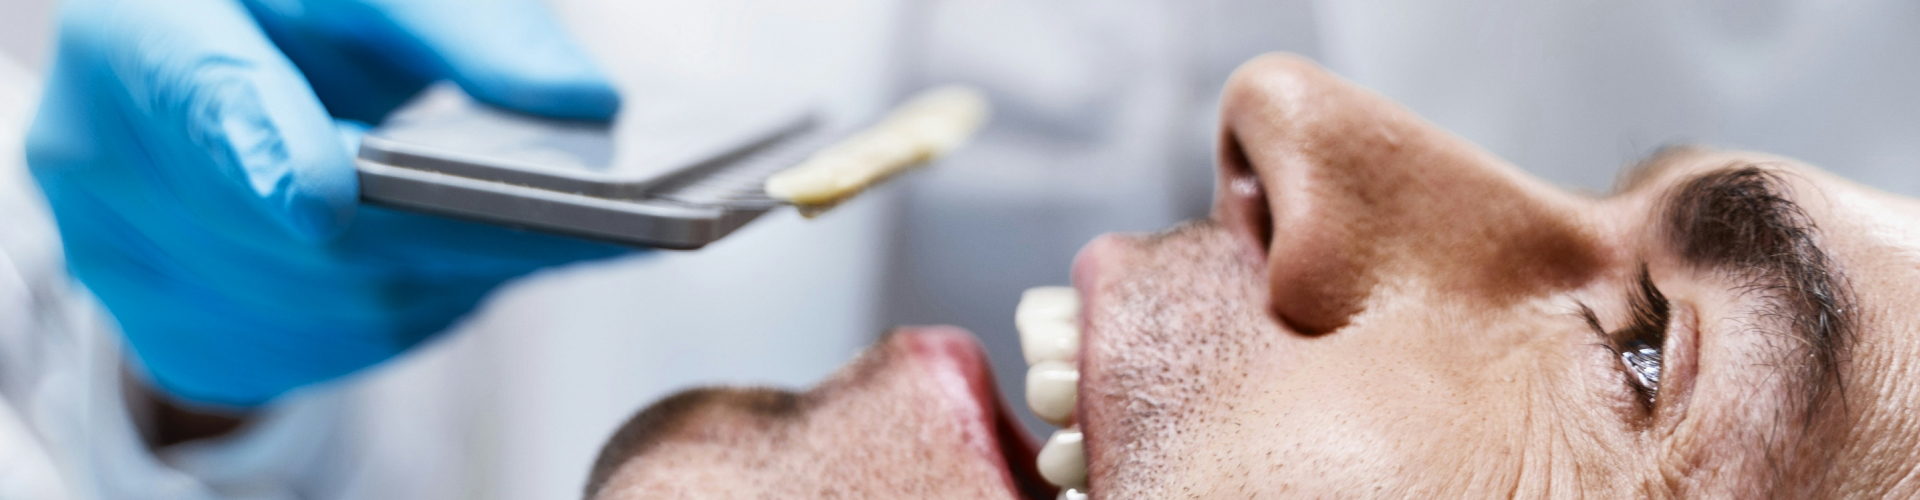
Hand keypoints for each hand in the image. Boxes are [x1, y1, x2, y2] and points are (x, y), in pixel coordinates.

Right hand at [27, 0, 628, 406]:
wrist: (226, 59)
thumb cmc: (298, 13)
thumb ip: (469, 28)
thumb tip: (586, 104)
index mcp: (134, 35)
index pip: (193, 95)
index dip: (257, 152)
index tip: (319, 199)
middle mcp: (101, 158)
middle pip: (285, 232)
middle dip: (442, 228)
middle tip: (578, 222)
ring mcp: (128, 264)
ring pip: (314, 308)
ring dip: (448, 278)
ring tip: (552, 240)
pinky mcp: (178, 336)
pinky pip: (314, 352)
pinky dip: (412, 314)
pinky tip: (472, 269)